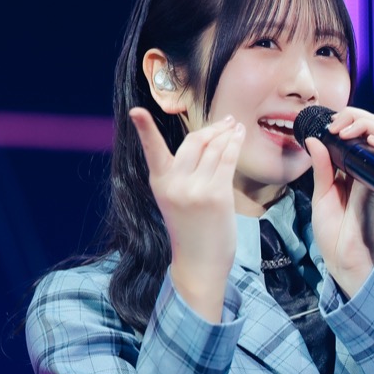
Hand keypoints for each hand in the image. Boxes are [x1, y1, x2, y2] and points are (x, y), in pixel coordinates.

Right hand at [129, 107, 244, 321]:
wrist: (199, 262)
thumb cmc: (190, 230)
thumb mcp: (175, 199)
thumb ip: (181, 173)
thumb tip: (205, 141)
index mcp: (159, 183)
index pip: (151, 150)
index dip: (144, 129)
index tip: (136, 111)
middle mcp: (175, 184)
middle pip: (194, 141)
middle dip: (212, 128)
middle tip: (225, 121)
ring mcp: (196, 189)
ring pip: (214, 148)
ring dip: (227, 133)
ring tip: (235, 127)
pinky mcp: (217, 195)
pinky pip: (227, 160)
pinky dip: (234, 145)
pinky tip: (238, 137)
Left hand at [306, 107, 373, 297]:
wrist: (343, 260)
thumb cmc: (333, 232)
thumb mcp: (321, 195)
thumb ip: (321, 168)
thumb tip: (314, 140)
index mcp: (349, 170)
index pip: (356, 133)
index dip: (346, 120)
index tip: (329, 126)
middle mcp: (365, 171)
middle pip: (373, 130)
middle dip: (357, 116)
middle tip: (337, 125)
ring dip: (368, 126)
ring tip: (348, 130)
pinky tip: (368, 141)